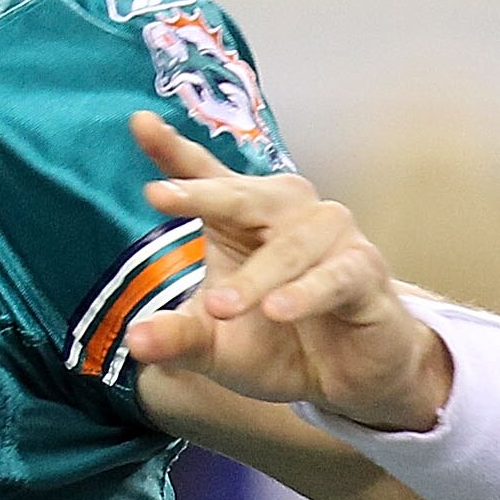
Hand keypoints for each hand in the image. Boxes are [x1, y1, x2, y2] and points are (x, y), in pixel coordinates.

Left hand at [120, 111, 451, 430]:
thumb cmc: (276, 344)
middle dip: (202, 193)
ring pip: (287, 247)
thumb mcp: (215, 348)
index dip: (174, 151)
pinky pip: (335, 276)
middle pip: (243, 194)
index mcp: (240, 220)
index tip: (140, 122)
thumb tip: (135, 341)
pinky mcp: (364, 272)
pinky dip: (306, 293)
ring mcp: (329, 238)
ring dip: (253, 278)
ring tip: (219, 307)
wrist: (345, 377)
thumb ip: (177, 339)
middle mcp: (285, 215)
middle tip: (160, 195)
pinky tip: (278, 310)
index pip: (205, 177)